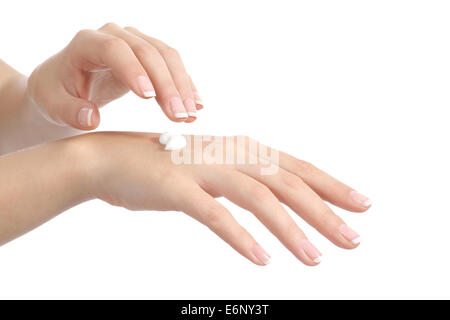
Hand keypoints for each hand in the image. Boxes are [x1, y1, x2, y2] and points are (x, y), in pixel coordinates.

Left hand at [26, 23, 201, 129]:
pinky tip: (196, 104)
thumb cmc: (57, 93)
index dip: (133, 70)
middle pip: (147, 53)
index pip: (114, 50)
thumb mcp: (52, 103)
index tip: (148, 97)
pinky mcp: (148, 54)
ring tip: (192, 114)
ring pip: (166, 56)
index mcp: (86, 43)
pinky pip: (172, 64)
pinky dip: (185, 84)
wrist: (67, 84)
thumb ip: (68, 111)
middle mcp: (113, 35)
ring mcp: (134, 42)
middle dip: (167, 85)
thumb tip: (91, 118)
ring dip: (182, 86)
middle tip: (180, 115)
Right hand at [81, 132, 370, 265]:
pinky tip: (261, 259)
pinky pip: (214, 214)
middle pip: (286, 182)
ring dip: (288, 229)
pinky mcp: (178, 188)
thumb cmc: (165, 169)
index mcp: (241, 151)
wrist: (111, 160)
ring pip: (257, 197)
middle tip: (353, 240)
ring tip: (315, 259)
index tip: (360, 205)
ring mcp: (203, 170)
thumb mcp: (213, 171)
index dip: (330, 186)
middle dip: (323, 211)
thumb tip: (278, 203)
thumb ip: (244, 182)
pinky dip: (239, 236)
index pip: (296, 168)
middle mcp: (229, 155)